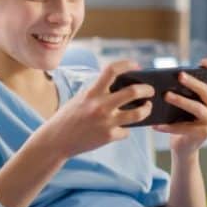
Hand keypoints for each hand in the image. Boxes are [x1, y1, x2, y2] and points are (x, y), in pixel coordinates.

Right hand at [37, 60, 154, 159]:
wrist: (56, 141)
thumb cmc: (68, 118)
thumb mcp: (80, 99)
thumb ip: (98, 92)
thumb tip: (121, 87)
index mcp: (92, 92)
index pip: (112, 70)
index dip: (127, 64)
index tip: (136, 65)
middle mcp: (100, 106)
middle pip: (133, 92)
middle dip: (146, 90)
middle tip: (150, 90)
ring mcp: (106, 122)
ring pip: (138, 114)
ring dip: (146, 110)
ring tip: (146, 107)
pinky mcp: (109, 137)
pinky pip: (126, 131)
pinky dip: (125, 130)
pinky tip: (120, 129)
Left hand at [153, 57, 206, 156]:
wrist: (184, 146)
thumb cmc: (182, 120)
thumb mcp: (186, 103)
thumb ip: (184, 91)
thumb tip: (167, 79)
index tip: (201, 62)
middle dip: (193, 82)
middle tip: (179, 76)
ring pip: (197, 108)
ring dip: (181, 101)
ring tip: (165, 96)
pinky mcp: (204, 134)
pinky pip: (184, 127)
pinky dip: (168, 126)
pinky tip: (156, 125)